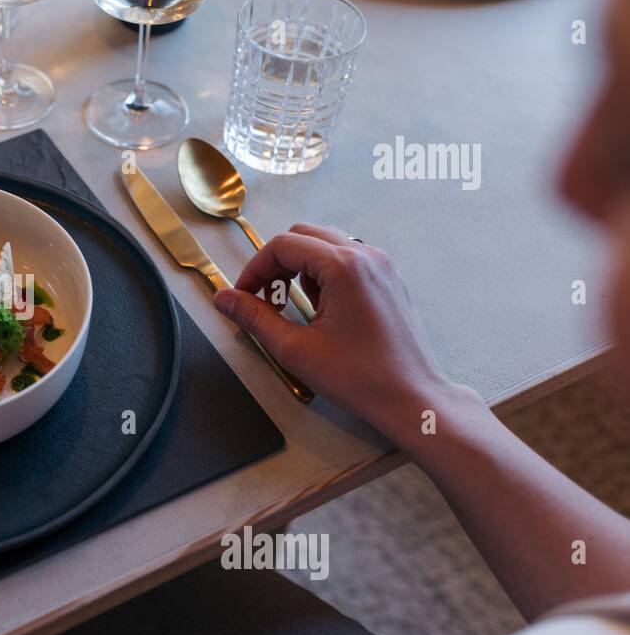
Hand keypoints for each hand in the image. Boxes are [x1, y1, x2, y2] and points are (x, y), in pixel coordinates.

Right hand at [213, 224, 476, 443]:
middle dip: (277, 263)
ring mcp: (382, 267)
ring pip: (326, 245)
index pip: (283, 245)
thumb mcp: (295, 349)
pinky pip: (348, 261)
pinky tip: (322, 311)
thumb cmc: (360, 377)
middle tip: (264, 298)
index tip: (244, 296)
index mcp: (344, 267)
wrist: (411, 398)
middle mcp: (366, 257)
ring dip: (301, 268)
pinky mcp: (389, 281)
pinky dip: (325, 275)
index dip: (255, 269)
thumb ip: (254, 317)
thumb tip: (223, 298)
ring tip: (294, 307)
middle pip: (304, 236)